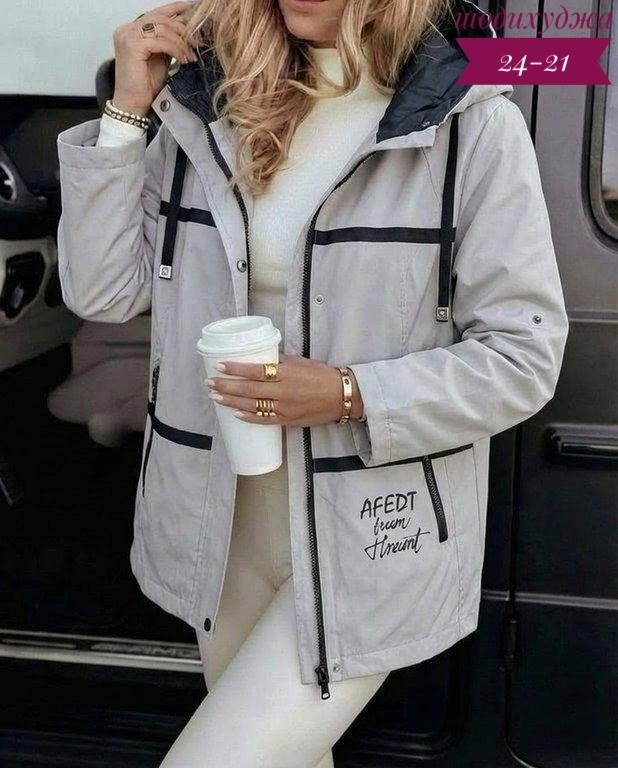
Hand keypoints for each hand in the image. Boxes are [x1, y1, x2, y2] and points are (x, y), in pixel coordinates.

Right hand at [112, 2, 197, 114]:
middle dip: (183, 29)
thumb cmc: (145, 84)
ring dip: (181, 42)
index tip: (192, 9)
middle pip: (161, 18)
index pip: (156, 13)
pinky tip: (182, 59)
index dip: (174, 9)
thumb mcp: (160, 57)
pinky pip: (160, 41)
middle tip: (197, 42)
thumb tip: (186, 32)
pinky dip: (175, 49)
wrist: (133, 103)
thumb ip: (167, 42)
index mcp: (132, 30)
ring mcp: (128, 36)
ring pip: (162, 29)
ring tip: (191, 55)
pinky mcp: (132, 45)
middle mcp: (127, 29)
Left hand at [204, 354, 363, 426]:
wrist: (341, 396)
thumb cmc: (321, 375)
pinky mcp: (288, 420)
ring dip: (231, 402)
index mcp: (286, 373)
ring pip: (252, 406)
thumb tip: (259, 358)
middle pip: (248, 390)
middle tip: (209, 384)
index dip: (236, 369)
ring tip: (215, 398)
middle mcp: (283, 391)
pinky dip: (248, 417)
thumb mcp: (300, 361)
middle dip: (226, 387)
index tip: (220, 366)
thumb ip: (279, 361)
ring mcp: (284, 408)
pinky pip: (264, 420)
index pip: (255, 370)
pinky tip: (235, 414)